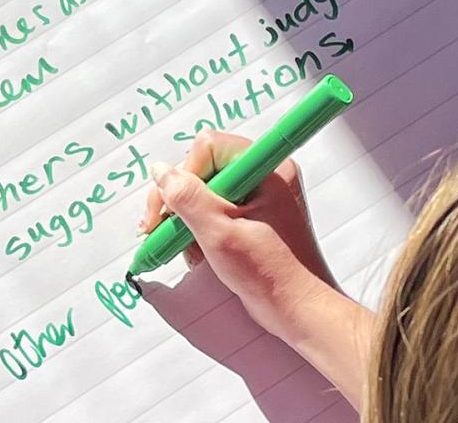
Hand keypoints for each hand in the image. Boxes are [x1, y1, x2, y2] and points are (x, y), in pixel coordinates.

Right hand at [138, 131, 373, 402]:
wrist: (298, 309)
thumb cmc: (270, 272)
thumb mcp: (219, 232)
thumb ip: (186, 197)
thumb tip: (160, 171)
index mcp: (266, 168)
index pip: (208, 147)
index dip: (184, 175)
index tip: (170, 208)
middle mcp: (264, 175)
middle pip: (203, 168)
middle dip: (179, 200)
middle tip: (159, 227)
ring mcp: (259, 196)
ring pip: (204, 191)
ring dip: (187, 219)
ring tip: (186, 247)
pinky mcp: (252, 216)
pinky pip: (214, 209)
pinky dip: (199, 229)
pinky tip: (199, 252)